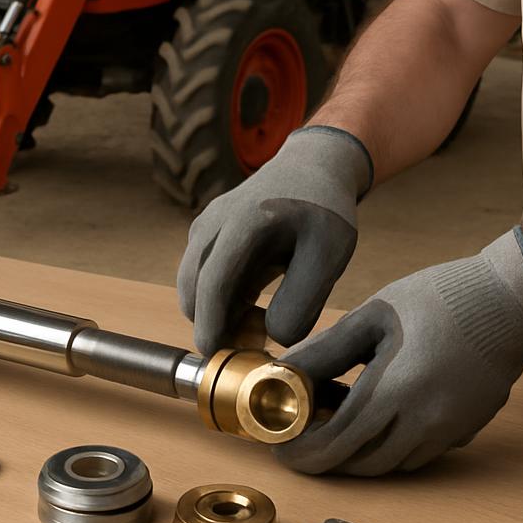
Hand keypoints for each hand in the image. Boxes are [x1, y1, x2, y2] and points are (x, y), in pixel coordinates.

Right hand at [177, 126, 371, 354]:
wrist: (309, 168)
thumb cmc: (323, 209)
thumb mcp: (330, 253)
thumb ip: (304, 298)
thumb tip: (273, 337)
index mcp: (245, 221)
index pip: (213, 279)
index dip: (209, 321)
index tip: (213, 355)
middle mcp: (213, 223)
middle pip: (193, 287)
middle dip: (214, 324)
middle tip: (257, 344)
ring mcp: (203, 227)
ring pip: (192, 286)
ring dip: (216, 314)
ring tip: (262, 322)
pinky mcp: (203, 236)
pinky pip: (200, 278)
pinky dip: (218, 301)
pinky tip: (254, 307)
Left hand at [274, 229, 522, 475]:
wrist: (506, 300)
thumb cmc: (436, 298)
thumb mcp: (371, 316)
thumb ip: (325, 350)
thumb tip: (284, 371)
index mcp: (397, 391)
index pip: (340, 442)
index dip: (305, 452)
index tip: (281, 450)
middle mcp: (426, 422)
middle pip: (364, 462)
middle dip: (326, 457)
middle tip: (300, 437)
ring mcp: (450, 431)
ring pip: (392, 463)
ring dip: (357, 453)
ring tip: (332, 419)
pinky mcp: (465, 430)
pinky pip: (417, 452)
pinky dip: (387, 445)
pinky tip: (373, 414)